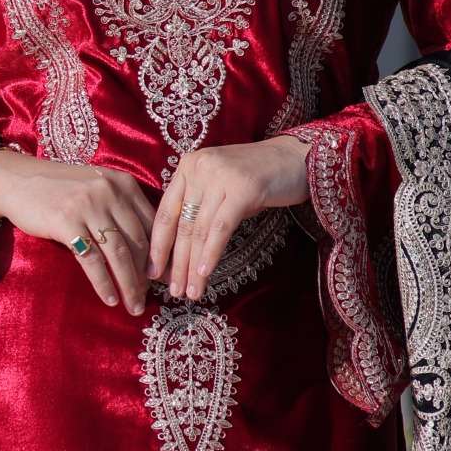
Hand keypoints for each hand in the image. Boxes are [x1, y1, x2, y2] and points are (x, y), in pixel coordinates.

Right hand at [0, 148, 157, 315]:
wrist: (15, 180)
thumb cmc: (60, 189)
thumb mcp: (98, 188)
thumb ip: (123, 210)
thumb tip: (149, 252)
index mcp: (124, 183)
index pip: (151, 225)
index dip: (159, 255)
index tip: (161, 279)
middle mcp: (110, 192)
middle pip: (138, 242)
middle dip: (145, 276)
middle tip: (148, 298)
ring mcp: (88, 206)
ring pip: (119, 253)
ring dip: (129, 285)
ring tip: (133, 306)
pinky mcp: (66, 221)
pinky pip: (92, 260)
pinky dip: (104, 283)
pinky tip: (110, 298)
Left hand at [149, 136, 309, 300]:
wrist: (297, 158)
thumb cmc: (260, 177)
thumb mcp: (222, 187)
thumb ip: (203, 207)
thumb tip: (185, 250)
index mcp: (189, 166)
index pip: (166, 211)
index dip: (158, 245)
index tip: (152, 274)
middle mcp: (199, 167)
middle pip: (181, 224)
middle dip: (176, 263)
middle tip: (174, 292)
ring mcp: (220, 176)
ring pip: (199, 230)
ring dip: (193, 266)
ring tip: (191, 292)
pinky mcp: (243, 188)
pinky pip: (221, 228)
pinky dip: (211, 253)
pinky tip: (205, 273)